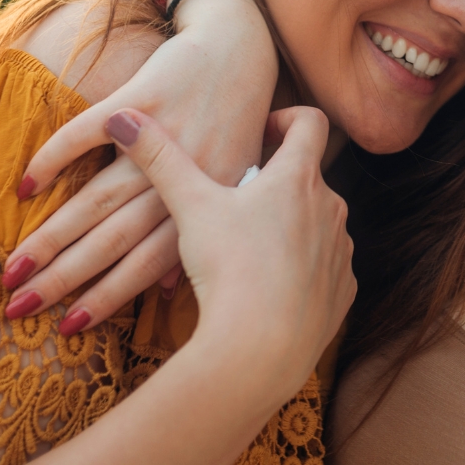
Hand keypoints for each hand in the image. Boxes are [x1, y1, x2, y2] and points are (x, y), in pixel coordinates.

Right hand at [3, 0, 276, 321]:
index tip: (68, 328)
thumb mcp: (232, 182)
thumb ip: (201, 231)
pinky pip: (87, 134)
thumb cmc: (236, 124)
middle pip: (113, 238)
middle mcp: (185, 174)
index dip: (108, 296)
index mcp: (209, 202)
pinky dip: (55, 158)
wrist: (238, 50)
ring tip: (12, 267)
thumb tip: (168, 289)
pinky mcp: (141, 96)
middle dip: (64, 277)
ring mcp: (162, 136)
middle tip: (17, 308)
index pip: (148, 262)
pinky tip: (25, 186)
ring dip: (51, 236)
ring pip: (96, 197)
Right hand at [105, 106, 354, 386]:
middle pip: (307, 177)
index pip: (310, 121)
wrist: (261, 347)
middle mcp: (332, 208)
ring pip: (316, 223)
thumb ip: (159, 157)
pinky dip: (300, 268)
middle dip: (273, 183)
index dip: (285, 119)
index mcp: (299, 178)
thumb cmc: (228, 267)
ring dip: (287, 226)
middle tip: (234, 202)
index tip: (259, 133)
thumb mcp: (190, 206)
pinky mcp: (343, 290)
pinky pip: (324, 267)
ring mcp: (341, 250)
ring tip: (245, 250)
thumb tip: (121, 117)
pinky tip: (267, 286)